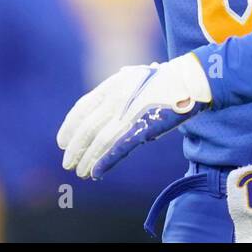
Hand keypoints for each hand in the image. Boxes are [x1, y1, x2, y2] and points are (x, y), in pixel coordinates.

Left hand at [57, 52, 211, 179]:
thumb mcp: (134, 79)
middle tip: (68, 163)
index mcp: (112, 85)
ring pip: (99, 141)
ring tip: (80, 172)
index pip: (82, 108)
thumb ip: (118, 92)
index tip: (62, 142)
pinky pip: (118, 148)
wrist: (190, 80)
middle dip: (75, 148)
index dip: (69, 127)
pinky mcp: (143, 127)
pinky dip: (105, 161)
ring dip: (87, 159)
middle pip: (87, 127)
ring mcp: (129, 112)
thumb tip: (105, 108)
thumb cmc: (165, 81)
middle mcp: (116, 97)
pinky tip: (96, 172)